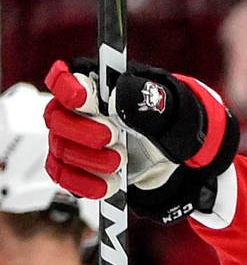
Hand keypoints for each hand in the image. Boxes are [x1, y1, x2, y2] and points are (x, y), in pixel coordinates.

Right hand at [42, 59, 238, 221]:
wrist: (171, 151)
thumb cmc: (164, 118)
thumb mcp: (166, 105)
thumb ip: (143, 96)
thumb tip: (117, 96)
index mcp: (94, 85)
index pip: (64, 79)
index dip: (67, 87)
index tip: (84, 99)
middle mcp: (74, 111)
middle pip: (57, 119)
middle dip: (85, 131)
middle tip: (114, 137)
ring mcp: (71, 140)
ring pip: (62, 150)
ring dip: (92, 160)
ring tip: (121, 161)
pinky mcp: (75, 166)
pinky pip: (65, 177)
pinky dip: (86, 184)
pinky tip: (110, 184)